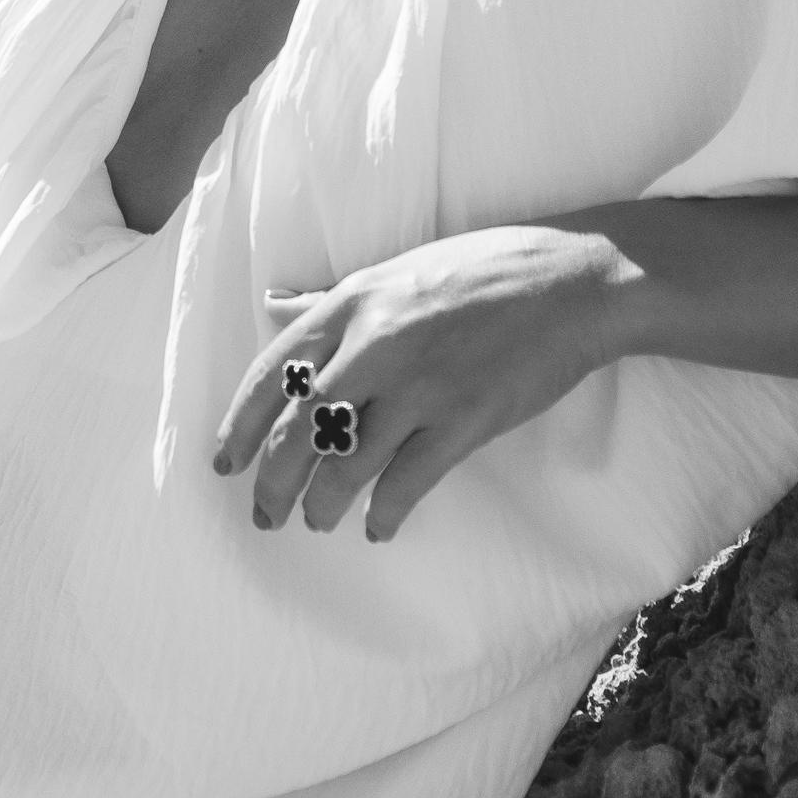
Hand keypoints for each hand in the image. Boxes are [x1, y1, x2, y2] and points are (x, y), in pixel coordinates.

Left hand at [213, 223, 631, 540]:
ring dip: (323, 505)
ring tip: (318, 522)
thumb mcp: (395, 270)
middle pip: (299, 430)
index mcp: (352, 303)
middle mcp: (375, 345)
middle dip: (273, 483)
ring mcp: (420, 385)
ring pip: (346, 464)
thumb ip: (329, 299)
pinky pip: (407, 482)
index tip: (225, 465)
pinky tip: (378, 528)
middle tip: (265, 515)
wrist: (572, 280)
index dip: (240, 427)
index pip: (272, 374)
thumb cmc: (484, 269)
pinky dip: (384, 513)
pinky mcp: (466, 419)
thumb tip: (273, 304)